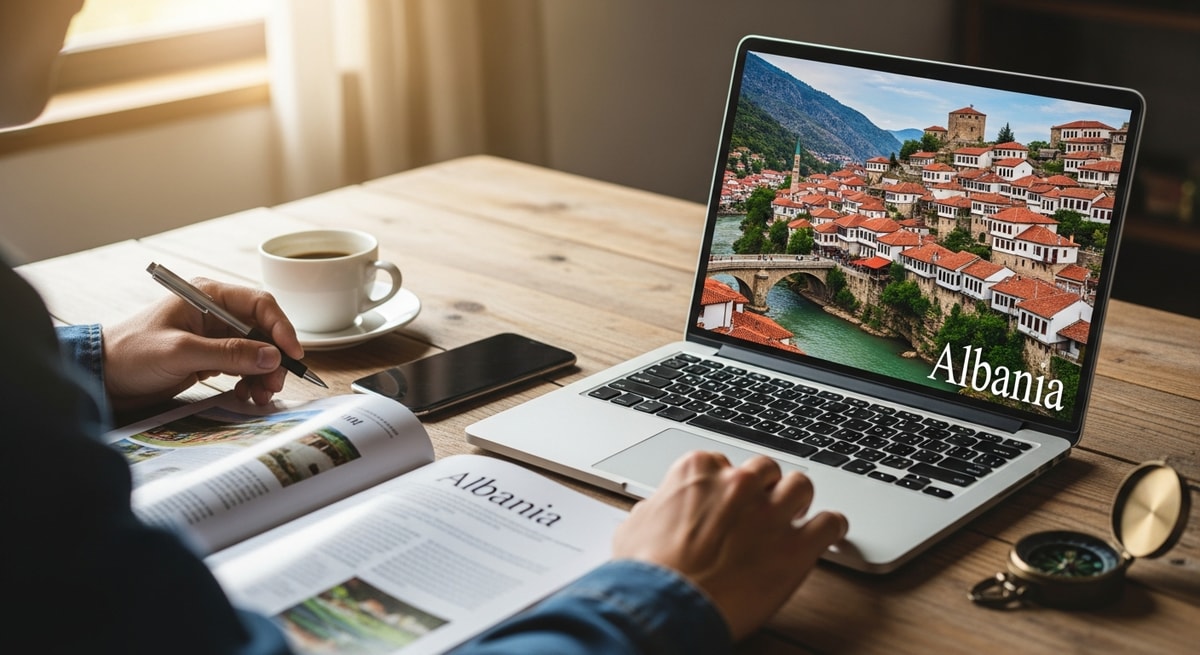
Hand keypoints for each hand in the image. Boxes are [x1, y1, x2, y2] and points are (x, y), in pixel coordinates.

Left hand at [101, 278, 304, 408]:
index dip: (281, 328)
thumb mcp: (180, 351)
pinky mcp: (211, 357)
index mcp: (209, 297)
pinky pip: (243, 366)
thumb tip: (272, 356)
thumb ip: (228, 353)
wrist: (103, 377)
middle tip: (275, 383)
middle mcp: (216, 313)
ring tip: (261, 395)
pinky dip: (250, 381)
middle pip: (263, 331)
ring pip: (257, 352)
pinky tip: (245, 394)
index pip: (260, 304)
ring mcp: (214, 336)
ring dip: (264, 373)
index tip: (292, 354)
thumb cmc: (132, 354)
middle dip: (274, 358)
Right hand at [612, 451, 847, 640]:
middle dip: (765, 488)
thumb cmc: (646, 572)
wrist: (665, 606)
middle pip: (766, 469)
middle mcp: (738, 483)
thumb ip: (656, 508)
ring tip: (796, 516)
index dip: (726, 485)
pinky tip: (827, 534)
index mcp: (699, 471)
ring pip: (801, 486)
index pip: (722, 462)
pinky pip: (831, 523)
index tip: (727, 500)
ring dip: (798, 501)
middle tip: (762, 509)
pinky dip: (831, 528)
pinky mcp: (796, 546)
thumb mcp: (634, 527)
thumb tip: (657, 510)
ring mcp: (770, 513)